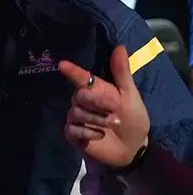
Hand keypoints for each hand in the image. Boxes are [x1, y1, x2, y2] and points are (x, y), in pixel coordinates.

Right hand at [58, 45, 149, 170]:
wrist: (132, 148)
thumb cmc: (132, 120)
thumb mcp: (130, 95)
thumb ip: (122, 73)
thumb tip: (120, 46)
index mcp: (97, 90)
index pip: (81, 77)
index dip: (72, 71)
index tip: (62, 65)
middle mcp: (83, 102)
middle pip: (80, 95)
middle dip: (98, 102)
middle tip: (115, 110)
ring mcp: (76, 118)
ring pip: (77, 112)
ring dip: (97, 118)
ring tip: (113, 124)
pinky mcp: (73, 134)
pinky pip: (73, 128)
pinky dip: (89, 131)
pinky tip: (100, 135)